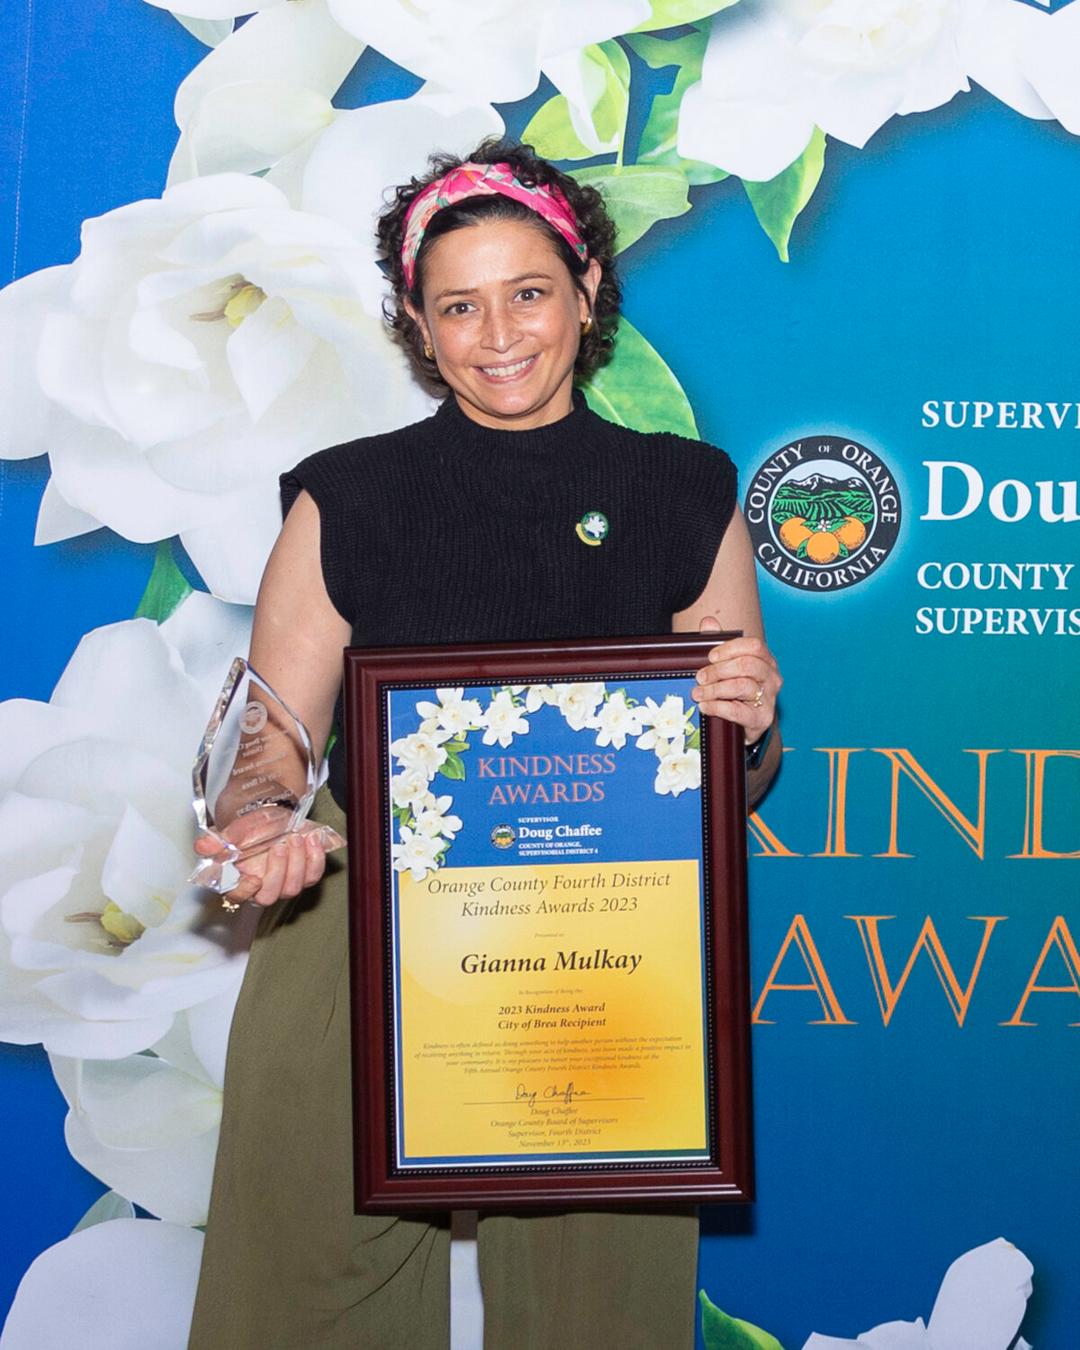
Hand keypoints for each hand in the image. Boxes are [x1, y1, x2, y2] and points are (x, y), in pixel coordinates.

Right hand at [193, 809, 330, 907]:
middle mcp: (262, 886)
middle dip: (277, 871)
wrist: (276, 812)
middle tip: (279, 846)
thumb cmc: (252, 824)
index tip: (254, 878)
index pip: (237, 897)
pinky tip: (311, 839)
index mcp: (239, 878)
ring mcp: (285, 882)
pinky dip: (315, 858)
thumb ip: (217, 840)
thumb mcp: (234, 829)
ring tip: (295, 837)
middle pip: (269, 896)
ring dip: (297, 862)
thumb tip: (202, 846)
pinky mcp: (305, 874)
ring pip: (293, 887)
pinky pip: (313, 875)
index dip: (245, 892)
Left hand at [690, 616, 781, 743]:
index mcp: (766, 660)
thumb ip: (718, 643)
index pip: (754, 646)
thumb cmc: (735, 690)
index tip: (711, 656)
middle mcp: (772, 678)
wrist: (744, 725)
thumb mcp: (726, 665)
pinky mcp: (761, 719)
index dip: (730, 649)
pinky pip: (738, 711)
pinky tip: (705, 707)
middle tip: (700, 677)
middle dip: (719, 670)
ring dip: (714, 689)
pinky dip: (717, 707)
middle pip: (747, 665)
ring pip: (742, 686)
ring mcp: (769, 699)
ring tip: (698, 693)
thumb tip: (708, 622)